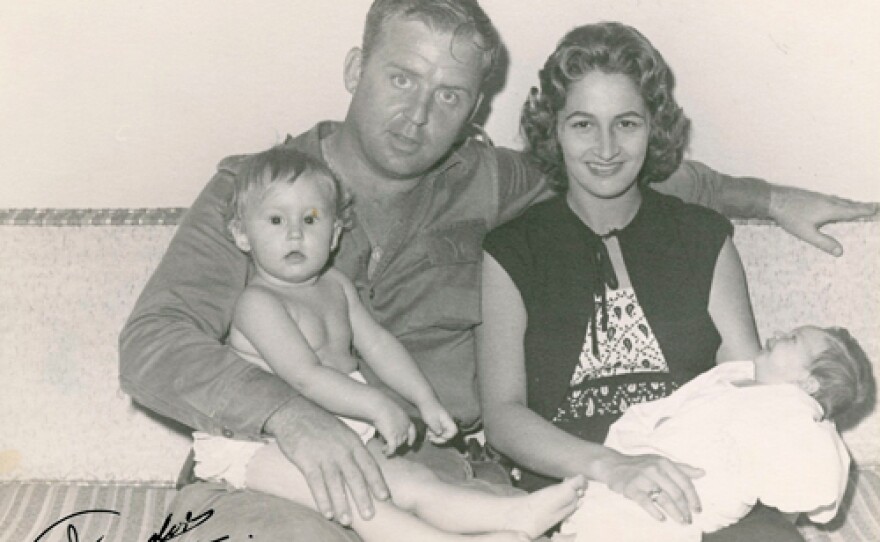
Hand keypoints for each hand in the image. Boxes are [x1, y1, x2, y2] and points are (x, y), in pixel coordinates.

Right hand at [265, 396, 388, 525]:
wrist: (294, 412)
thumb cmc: (320, 424)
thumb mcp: (343, 432)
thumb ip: (353, 448)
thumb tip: (363, 467)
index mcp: (352, 442)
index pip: (369, 464)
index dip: (377, 482)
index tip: (385, 497)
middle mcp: (341, 449)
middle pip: (355, 477)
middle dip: (363, 497)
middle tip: (369, 515)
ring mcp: (324, 455)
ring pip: (336, 483)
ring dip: (342, 503)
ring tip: (346, 521)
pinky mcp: (307, 460)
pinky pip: (316, 483)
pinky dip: (322, 499)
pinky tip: (327, 512)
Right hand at [372, 397, 416, 455]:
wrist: (379, 407)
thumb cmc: (383, 405)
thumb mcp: (393, 411)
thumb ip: (394, 418)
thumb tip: (389, 422)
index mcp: (407, 419)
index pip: (412, 431)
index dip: (411, 438)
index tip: (409, 444)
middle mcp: (405, 427)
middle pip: (403, 439)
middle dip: (397, 443)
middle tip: (389, 445)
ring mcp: (399, 433)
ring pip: (397, 445)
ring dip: (391, 448)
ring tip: (383, 449)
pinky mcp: (392, 438)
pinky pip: (392, 449)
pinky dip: (389, 452)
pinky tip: (384, 452)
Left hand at [418, 399, 458, 443]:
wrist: (424, 401)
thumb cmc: (428, 408)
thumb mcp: (430, 418)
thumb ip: (436, 427)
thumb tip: (440, 434)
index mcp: (447, 420)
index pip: (454, 431)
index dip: (447, 436)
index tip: (438, 435)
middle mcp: (447, 422)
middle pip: (448, 435)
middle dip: (439, 438)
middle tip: (430, 437)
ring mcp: (442, 423)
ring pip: (442, 434)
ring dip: (435, 437)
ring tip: (428, 434)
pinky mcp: (438, 424)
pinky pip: (437, 432)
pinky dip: (433, 434)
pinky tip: (427, 431)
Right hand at [602, 451, 703, 524]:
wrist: (613, 465)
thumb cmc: (640, 464)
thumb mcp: (661, 462)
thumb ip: (682, 468)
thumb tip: (702, 473)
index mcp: (665, 463)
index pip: (684, 482)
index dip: (693, 497)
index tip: (698, 510)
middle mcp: (655, 469)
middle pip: (676, 493)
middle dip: (685, 509)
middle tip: (689, 520)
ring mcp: (643, 478)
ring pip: (663, 499)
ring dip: (674, 513)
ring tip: (681, 521)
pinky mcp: (631, 488)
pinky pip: (646, 502)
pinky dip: (655, 512)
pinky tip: (661, 518)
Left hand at [769, 186, 877, 255]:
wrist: (773, 199)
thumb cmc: (790, 217)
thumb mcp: (807, 233)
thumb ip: (824, 242)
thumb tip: (840, 252)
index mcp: (830, 210)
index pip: (852, 211)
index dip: (864, 211)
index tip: (876, 209)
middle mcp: (827, 201)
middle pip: (849, 204)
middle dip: (862, 206)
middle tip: (874, 207)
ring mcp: (819, 197)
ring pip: (840, 201)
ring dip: (851, 203)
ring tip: (858, 206)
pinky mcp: (812, 195)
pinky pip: (831, 199)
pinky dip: (840, 201)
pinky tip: (836, 204)